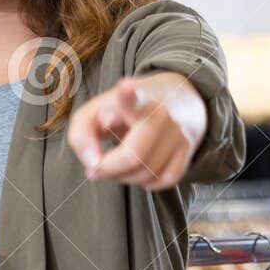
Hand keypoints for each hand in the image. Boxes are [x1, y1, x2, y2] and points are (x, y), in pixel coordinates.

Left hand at [66, 72, 205, 190]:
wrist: (174, 100)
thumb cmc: (122, 111)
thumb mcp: (94, 113)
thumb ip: (81, 136)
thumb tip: (92, 164)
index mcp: (132, 97)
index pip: (130, 96)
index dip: (127, 94)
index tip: (126, 87)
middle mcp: (159, 112)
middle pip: (134, 155)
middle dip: (109, 169)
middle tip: (94, 169)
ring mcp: (177, 131)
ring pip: (147, 173)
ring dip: (124, 177)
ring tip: (117, 163)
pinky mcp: (188, 148)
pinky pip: (163, 180)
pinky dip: (146, 182)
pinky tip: (139, 168)